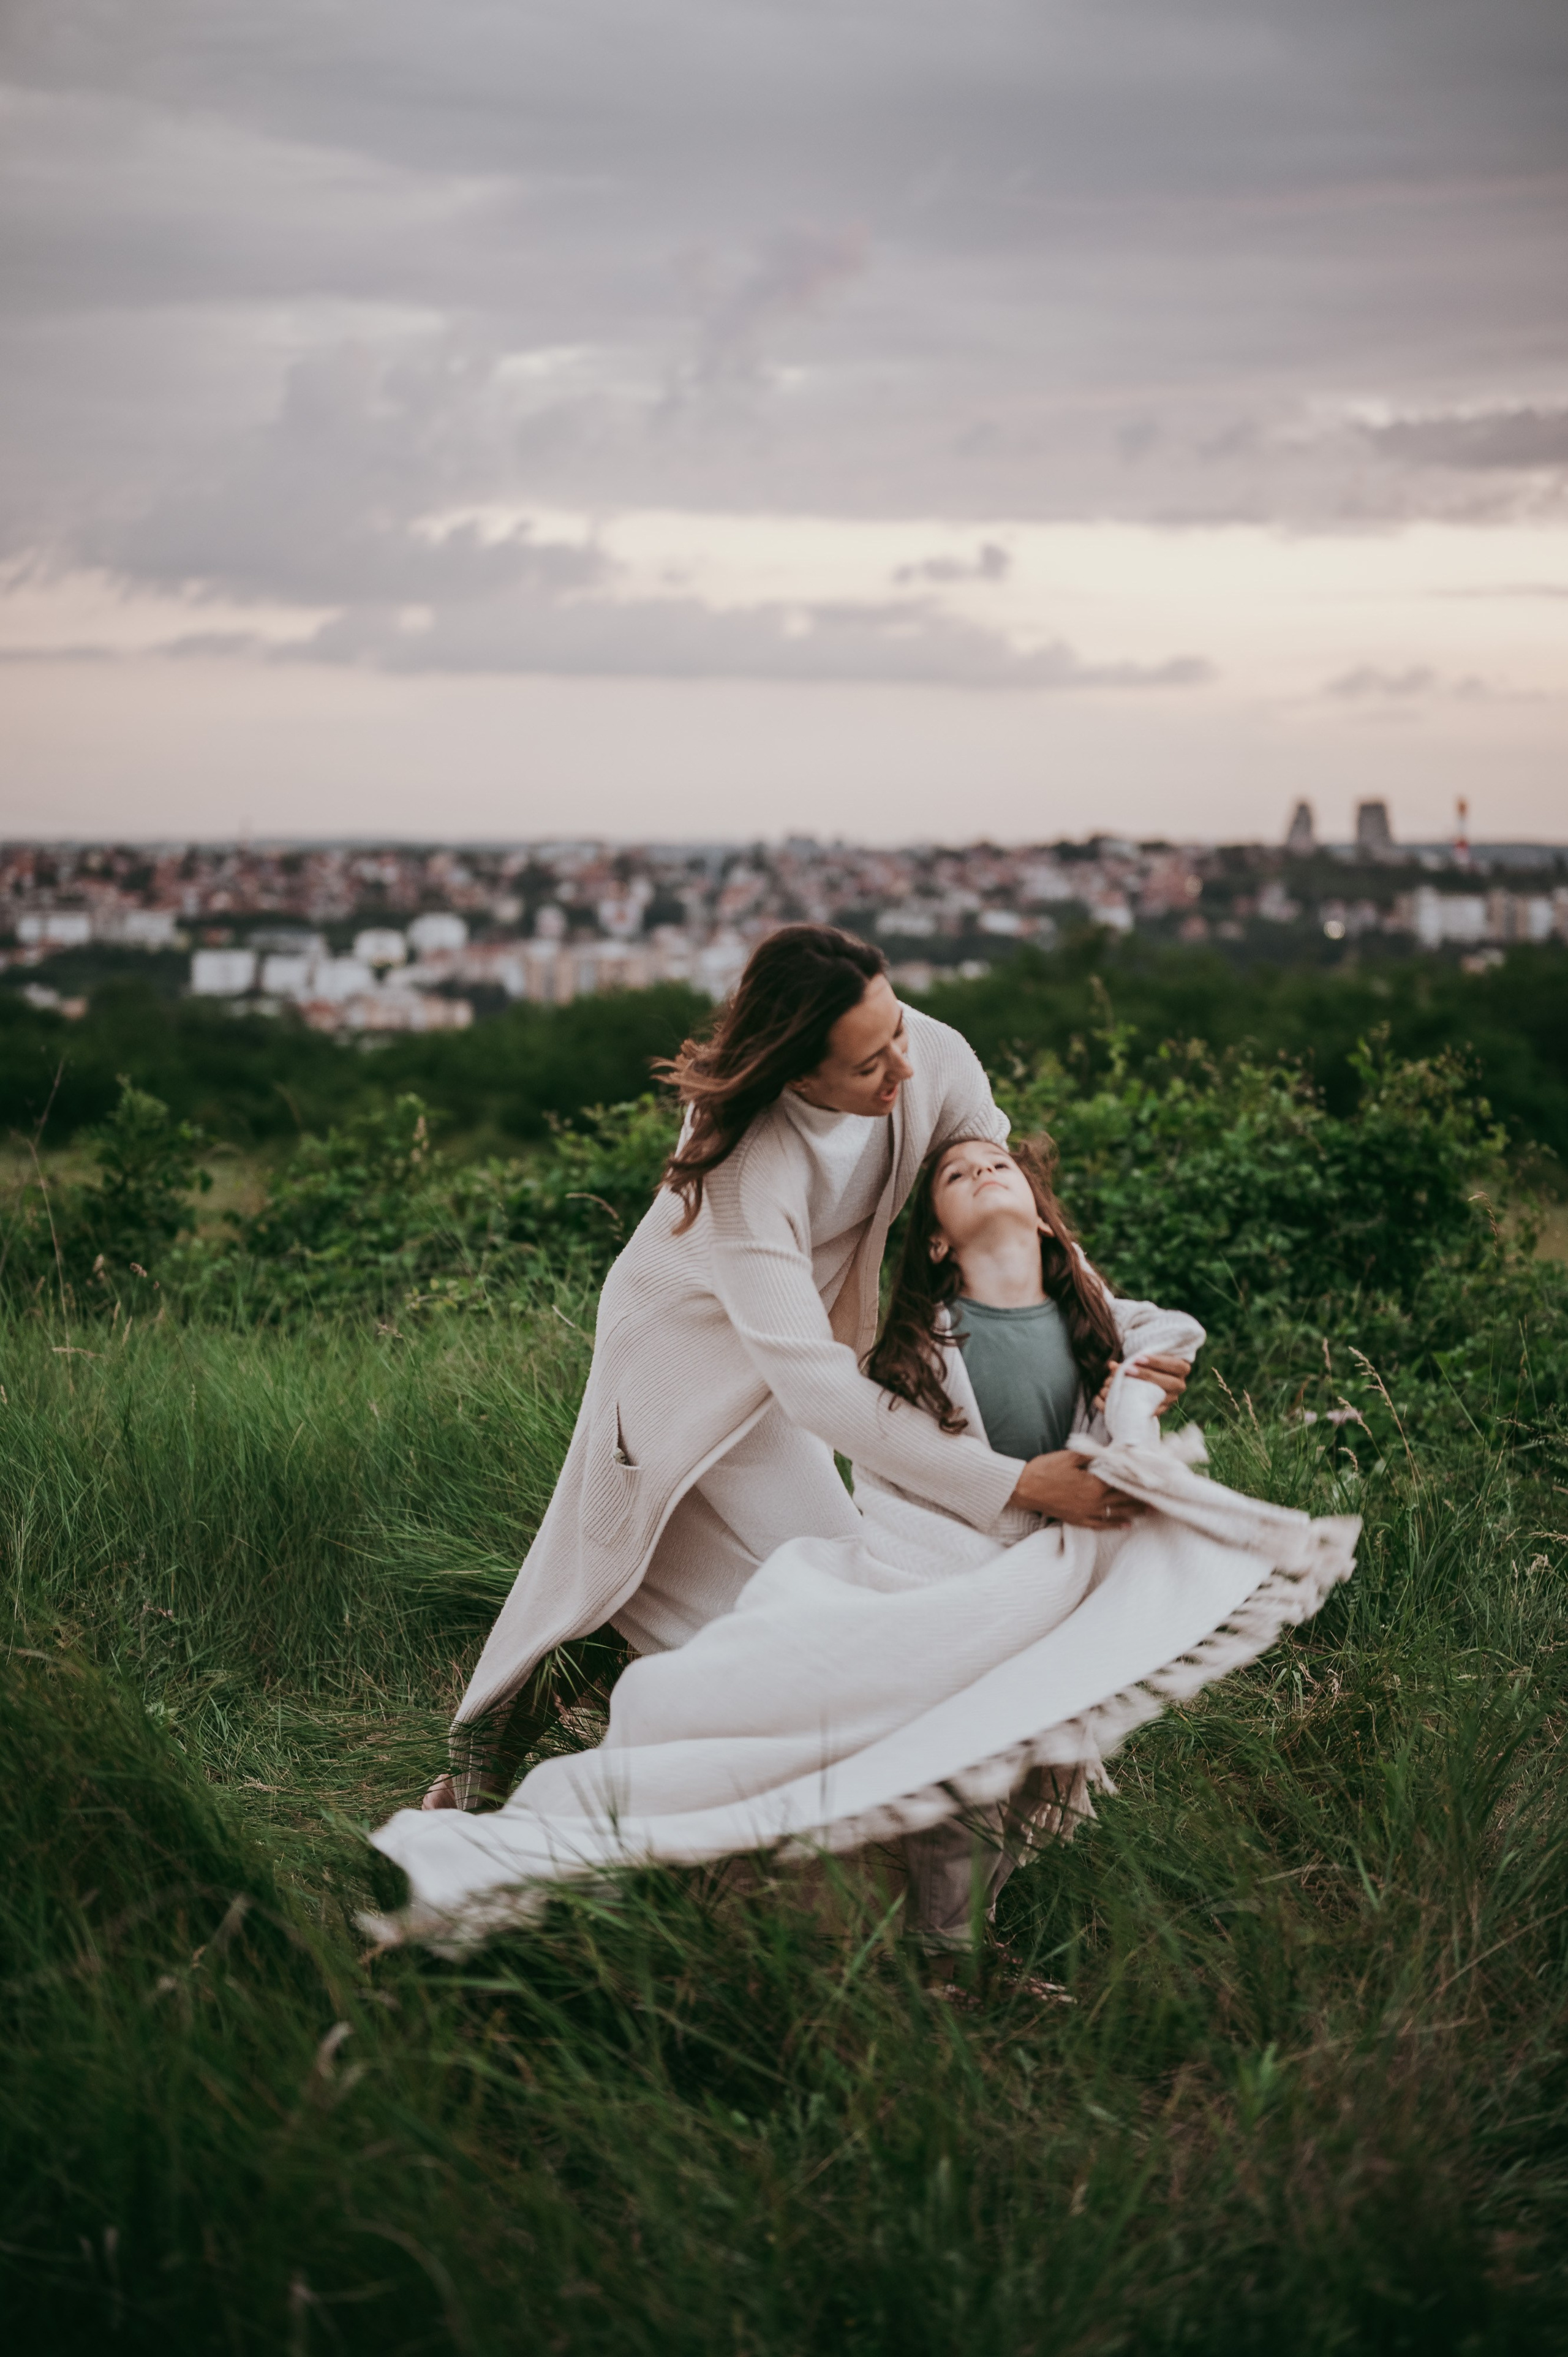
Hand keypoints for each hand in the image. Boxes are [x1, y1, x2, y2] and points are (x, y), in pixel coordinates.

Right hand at [1007, 1449, 1145, 1528]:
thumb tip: (1112, 1452)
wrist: (1024, 1488)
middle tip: (1160, 1498)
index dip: (1139, 1483)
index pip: (1123, 1484)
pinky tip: (1126, 1525)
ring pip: (1116, 1514)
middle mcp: (1094, 1502)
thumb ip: (1093, 1455)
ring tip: (1150, 1511)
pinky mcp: (1077, 1520)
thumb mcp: (1070, 1457)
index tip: (1154, 1482)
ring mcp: (1086, 1513)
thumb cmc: (1046, 1469)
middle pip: (1123, 1500)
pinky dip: (1115, 1525)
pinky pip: (1100, 1524)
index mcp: (1094, 1485)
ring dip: (1134, 1512)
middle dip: (1142, 1499)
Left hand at [1091, 1353, 1191, 1418]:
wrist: (1150, 1379)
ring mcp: (1172, 1398)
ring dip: (1142, 1390)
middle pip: (1170, 1382)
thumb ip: (1132, 1360)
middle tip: (1128, 1369)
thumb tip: (1112, 1366)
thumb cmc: (1148, 1363)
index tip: (1138, 1358)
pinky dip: (1141, 1405)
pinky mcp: (1162, 1408)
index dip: (1158, 1361)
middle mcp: (1179, 1385)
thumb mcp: (1144, 1358)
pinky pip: (1154, 1410)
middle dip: (1147, 1375)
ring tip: (1124, 1383)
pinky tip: (1128, 1401)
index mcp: (1181, 1368)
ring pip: (1163, 1397)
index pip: (1175, 1364)